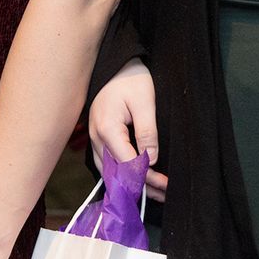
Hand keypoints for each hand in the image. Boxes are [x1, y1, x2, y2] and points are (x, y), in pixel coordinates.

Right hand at [87, 58, 166, 201]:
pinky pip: (106, 165)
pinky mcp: (98, 139)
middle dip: (140, 187)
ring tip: (154, 193)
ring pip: (109, 173)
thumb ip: (147, 131)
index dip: (146, 177)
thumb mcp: (144, 101)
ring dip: (130, 185)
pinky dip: (121, 176)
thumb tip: (150, 160)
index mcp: (107, 128)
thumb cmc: (131, 79)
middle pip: (116, 173)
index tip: (164, 184)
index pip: (126, 163)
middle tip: (163, 194)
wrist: (115, 64)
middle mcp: (96, 138)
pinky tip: (135, 182)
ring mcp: (94, 139)